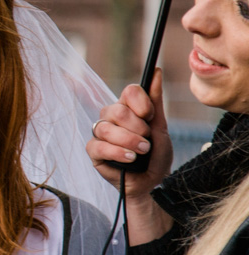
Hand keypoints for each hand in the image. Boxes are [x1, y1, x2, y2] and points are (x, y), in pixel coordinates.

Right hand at [86, 69, 172, 197]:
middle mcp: (111, 118)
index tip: (150, 116)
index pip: (128, 91)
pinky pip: (99, 146)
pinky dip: (117, 152)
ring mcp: (100, 134)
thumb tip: (156, 71)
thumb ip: (155, 100)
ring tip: (142, 152)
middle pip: (117, 110)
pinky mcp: (93, 151)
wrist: (152, 183)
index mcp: (127, 108)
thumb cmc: (156, 156)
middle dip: (137, 127)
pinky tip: (130, 158)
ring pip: (107, 128)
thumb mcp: (160, 127)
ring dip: (129, 141)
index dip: (140, 103)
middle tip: (147, 141)